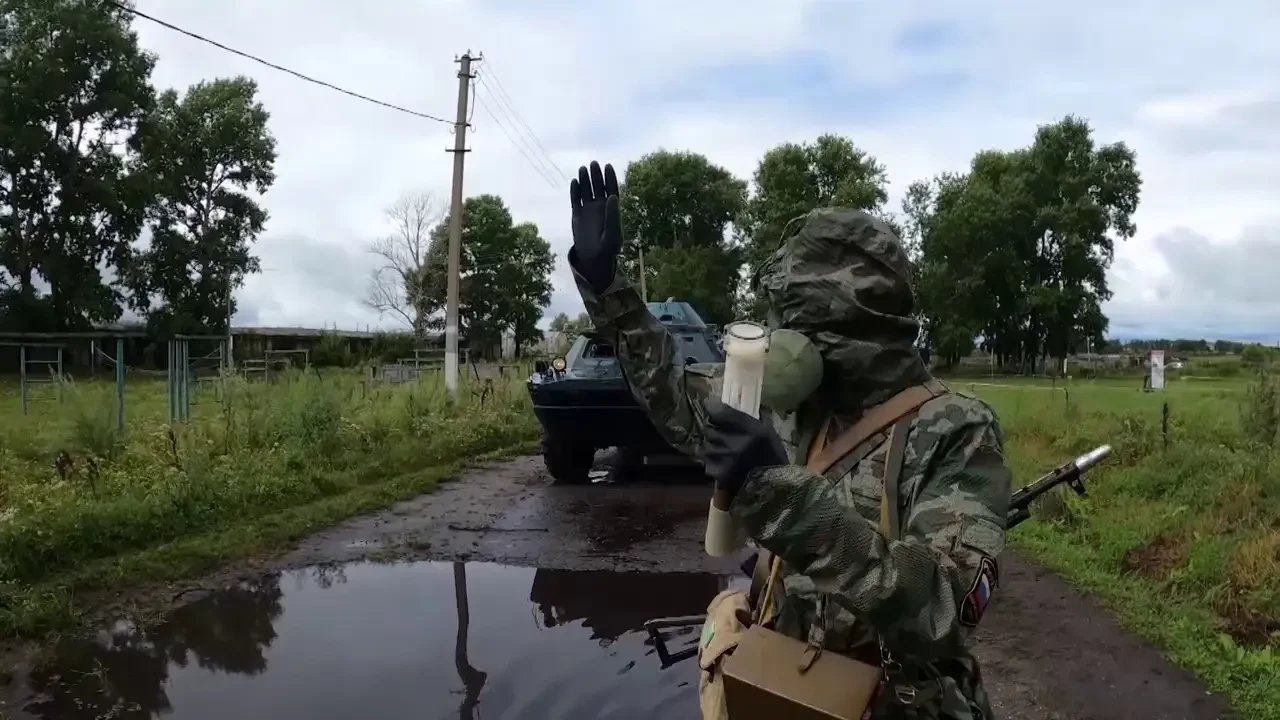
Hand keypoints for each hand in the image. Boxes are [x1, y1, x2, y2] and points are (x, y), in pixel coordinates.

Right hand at [569, 160, 621, 292]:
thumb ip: (613, 216)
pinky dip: (575, 191)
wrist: (594, 260)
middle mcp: (600, 206)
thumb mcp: (613, 233)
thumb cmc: (608, 248)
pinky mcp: (577, 215)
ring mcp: (588, 210)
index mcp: (612, 209)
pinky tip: (574, 182)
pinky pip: (576, 200)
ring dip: (585, 180)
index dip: (610, 177)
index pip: (612, 189)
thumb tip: (612, 196)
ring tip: (583, 169)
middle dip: (596, 175)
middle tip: (593, 164)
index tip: (607, 166)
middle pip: (599, 186)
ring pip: (586, 190)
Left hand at [703, 399, 788, 505]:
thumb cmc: (773, 457)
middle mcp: (731, 441)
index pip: (717, 411)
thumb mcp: (768, 432)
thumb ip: (755, 417)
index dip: (712, 408)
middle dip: (714, 429)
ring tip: (723, 450)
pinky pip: (707, 461)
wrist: (773, 487)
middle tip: (721, 432)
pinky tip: (723, 463)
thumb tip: (745, 405)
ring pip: (707, 445)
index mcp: (747, 428)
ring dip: (713, 446)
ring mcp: (722, 457)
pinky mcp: (717, 472)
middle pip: (710, 428)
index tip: (713, 408)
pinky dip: (713, 461)